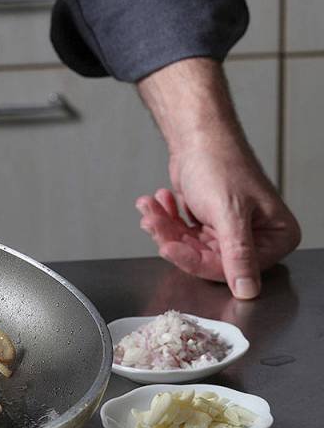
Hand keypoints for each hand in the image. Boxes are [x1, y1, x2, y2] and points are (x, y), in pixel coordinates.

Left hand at [136, 147, 299, 298]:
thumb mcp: (230, 212)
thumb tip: (248, 290)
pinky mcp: (209, 225)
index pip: (233, 268)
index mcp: (276, 236)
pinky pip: (184, 235)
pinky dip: (167, 220)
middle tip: (153, 221)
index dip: (196, 260)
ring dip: (166, 227)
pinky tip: (157, 201)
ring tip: (151, 205)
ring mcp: (230, 232)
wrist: (197, 137)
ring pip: (190, 247)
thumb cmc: (220, 163)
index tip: (168, 247)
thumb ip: (237, 254)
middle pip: (206, 258)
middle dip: (174, 238)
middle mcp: (257, 237)